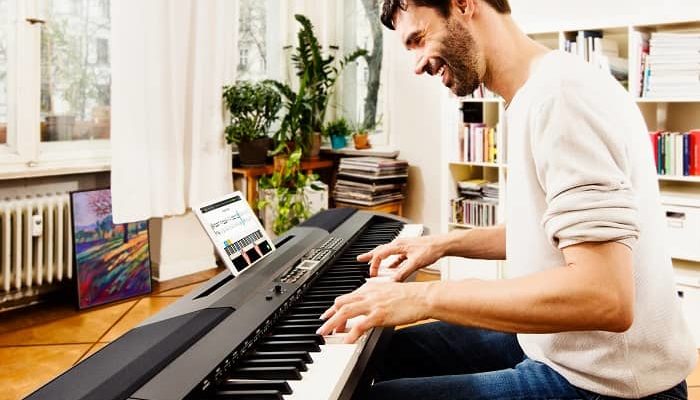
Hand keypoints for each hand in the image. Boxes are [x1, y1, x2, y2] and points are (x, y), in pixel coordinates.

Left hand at [316, 281, 432, 343]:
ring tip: (326, 333)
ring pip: (345, 312)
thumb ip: (375, 296)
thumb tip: (368, 304)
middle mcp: (368, 294)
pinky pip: (360, 325)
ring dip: (333, 324)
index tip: (327, 315)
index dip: (334, 307)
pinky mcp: (379, 315)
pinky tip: (346, 341)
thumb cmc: (410, 295)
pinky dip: (351, 333)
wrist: (423, 297)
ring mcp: (373, 304)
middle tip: (323, 326)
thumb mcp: (388, 291)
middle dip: (329, 316)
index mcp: (370, 289)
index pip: (346, 297)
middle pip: (341, 304)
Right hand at [357, 235, 443, 280]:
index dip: (374, 264)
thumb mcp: (415, 263)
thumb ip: (403, 273)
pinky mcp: (409, 250)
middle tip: (359, 259)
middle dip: (369, 256)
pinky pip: (396, 256)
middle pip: (380, 250)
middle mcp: (399, 244)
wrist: (442, 244)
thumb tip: (393, 282)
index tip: (372, 274)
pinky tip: (391, 267)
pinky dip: (391, 262)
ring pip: (387, 252)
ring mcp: (404, 247)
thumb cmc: (431, 249)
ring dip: (379, 258)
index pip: (380, 254)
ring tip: (372, 263)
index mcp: (398, 245)